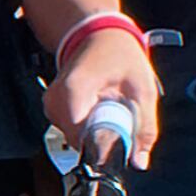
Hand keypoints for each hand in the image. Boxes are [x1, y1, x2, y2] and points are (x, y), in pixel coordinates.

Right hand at [47, 24, 160, 165]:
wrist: (100, 35)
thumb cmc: (120, 54)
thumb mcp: (143, 89)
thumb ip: (144, 128)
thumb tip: (139, 161)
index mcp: (74, 91)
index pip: (81, 138)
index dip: (105, 146)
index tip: (123, 142)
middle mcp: (55, 99)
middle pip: (78, 140)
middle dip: (103, 138)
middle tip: (121, 118)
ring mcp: (51, 104)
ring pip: (74, 138)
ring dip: (95, 131)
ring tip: (109, 107)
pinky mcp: (53, 107)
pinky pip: (70, 129)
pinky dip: (87, 125)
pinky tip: (98, 107)